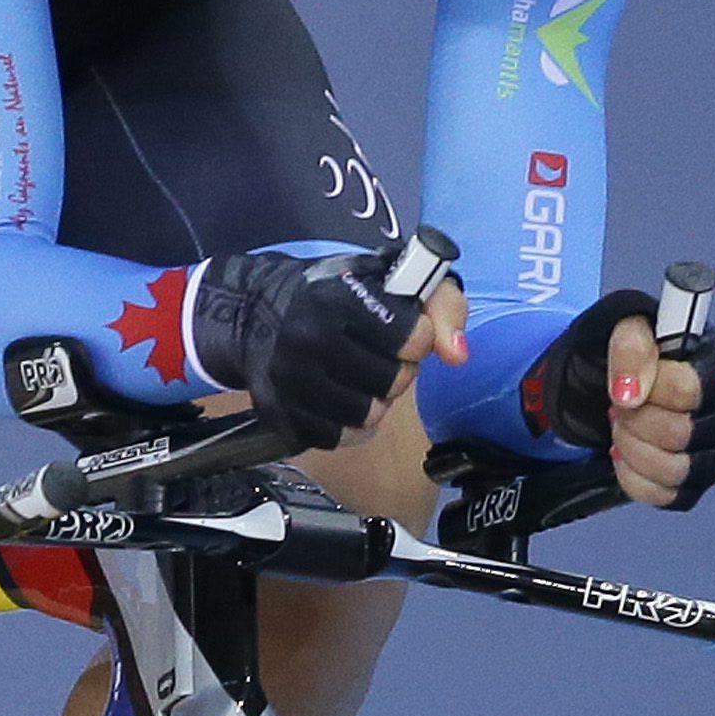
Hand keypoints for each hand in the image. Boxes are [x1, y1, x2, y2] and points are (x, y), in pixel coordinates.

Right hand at [183, 241, 466, 447]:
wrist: (257, 312)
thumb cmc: (338, 293)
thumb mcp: (395, 277)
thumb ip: (442, 306)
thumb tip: (457, 355)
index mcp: (339, 296)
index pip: (414, 339)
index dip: (418, 338)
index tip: (402, 332)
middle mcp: (307, 338)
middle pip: (394, 382)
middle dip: (398, 371)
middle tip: (380, 357)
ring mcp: (288, 380)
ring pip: (367, 415)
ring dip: (376, 401)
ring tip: (363, 381)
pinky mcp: (278, 413)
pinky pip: (337, 438)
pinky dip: (350, 426)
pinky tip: (343, 402)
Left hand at [527, 287, 714, 508]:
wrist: (618, 383)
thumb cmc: (635, 350)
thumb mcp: (625, 325)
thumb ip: (631, 345)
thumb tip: (630, 393)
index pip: (691, 390)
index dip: (648, 388)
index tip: (629, 380)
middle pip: (681, 433)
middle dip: (635, 419)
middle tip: (620, 405)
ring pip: (676, 469)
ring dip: (632, 447)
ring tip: (622, 425)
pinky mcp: (702, 483)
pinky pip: (667, 496)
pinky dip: (633, 477)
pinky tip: (624, 452)